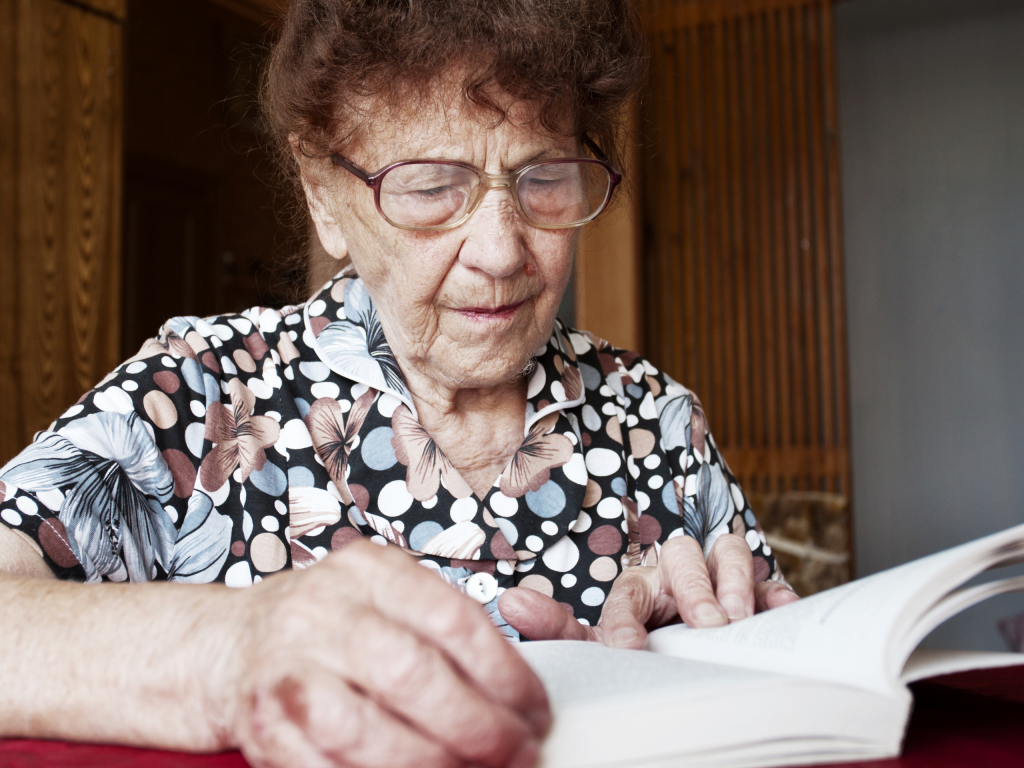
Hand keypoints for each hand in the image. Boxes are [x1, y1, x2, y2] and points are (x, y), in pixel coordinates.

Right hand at [216, 541, 548, 767]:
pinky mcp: (264, 727)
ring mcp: (288, 670)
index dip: (506, 673)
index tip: (535, 708)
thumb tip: (522, 684)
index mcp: (369, 571)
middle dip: (478, 726)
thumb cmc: (331, 624)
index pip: (452, 620)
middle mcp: (323, 611)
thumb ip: (446, 624)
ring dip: (432, 764)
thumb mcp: (388, 596)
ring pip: (367, 731)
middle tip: (517, 750)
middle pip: (413, 674)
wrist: (234, 645)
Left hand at [499, 533, 797, 649]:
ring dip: (732, 582)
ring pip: (726, 551)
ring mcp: (720, 579)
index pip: (626, 594)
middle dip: (694, 588)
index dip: (627, 620)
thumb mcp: (598, 647)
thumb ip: (557, 628)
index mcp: (636, 588)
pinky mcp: (759, 592)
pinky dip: (775, 592)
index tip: (630, 650)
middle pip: (682, 557)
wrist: (689, 667)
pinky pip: (771, 579)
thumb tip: (508, 602)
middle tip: (705, 625)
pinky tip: (778, 609)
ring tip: (736, 618)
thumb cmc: (640, 649)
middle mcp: (677, 575)